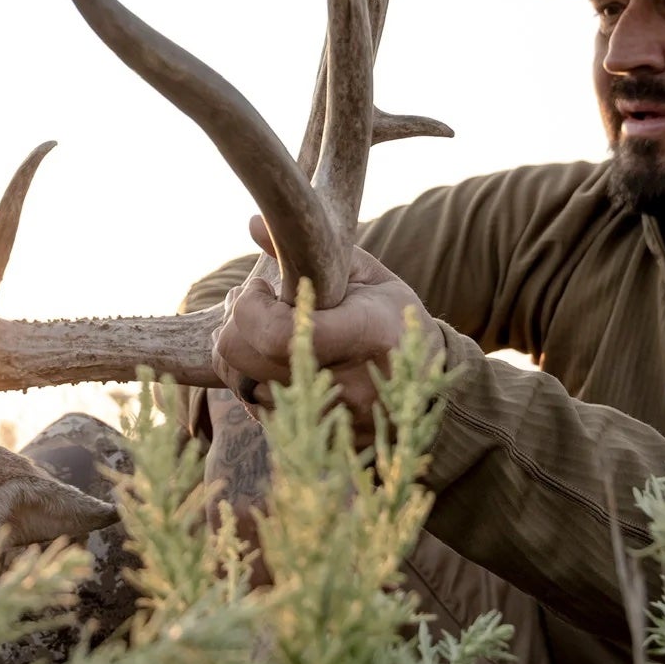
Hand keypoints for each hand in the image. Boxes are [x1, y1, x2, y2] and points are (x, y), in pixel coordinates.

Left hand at [212, 216, 443, 436]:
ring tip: (265, 329)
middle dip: (235, 327)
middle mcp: (351, 386)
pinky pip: (256, 411)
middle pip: (247, 361)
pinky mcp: (320, 440)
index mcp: (366, 335)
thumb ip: (313, 247)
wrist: (430, 382)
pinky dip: (255, 382)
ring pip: (243, 387)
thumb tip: (254, 223)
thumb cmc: (392, 315)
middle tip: (255, 304)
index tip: (259, 288)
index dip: (250, 308)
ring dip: (241, 355)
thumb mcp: (365, 272)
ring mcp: (335, 420)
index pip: (279, 334)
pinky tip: (275, 361)